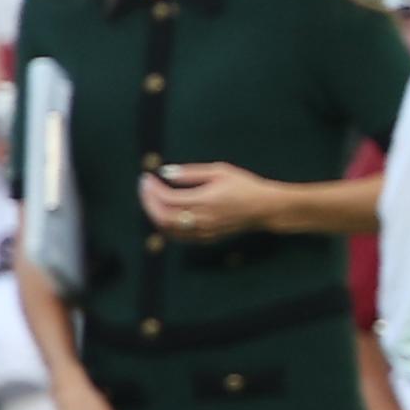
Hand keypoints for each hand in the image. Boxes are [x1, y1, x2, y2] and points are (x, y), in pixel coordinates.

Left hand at [143, 161, 283, 240]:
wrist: (264, 208)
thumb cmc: (244, 185)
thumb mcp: (219, 171)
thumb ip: (190, 173)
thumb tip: (165, 172)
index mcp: (203, 200)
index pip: (166, 198)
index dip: (152, 189)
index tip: (146, 177)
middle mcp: (201, 219)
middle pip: (162, 216)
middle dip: (148, 201)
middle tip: (144, 187)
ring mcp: (203, 231)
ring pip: (167, 229)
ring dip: (154, 214)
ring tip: (151, 199)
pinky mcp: (205, 238)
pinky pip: (178, 236)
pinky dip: (165, 225)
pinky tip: (164, 213)